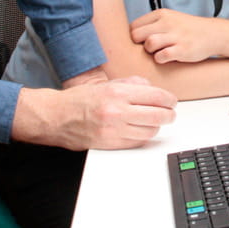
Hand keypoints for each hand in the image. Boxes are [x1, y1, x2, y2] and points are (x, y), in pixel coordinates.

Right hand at [13, 76, 176, 149]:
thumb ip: (132, 84)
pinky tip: (141, 130)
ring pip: (150, 131)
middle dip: (169, 114)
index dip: (169, 100)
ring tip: (153, 121)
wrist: (57, 116)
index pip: (157, 97)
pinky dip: (144, 136)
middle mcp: (117, 111)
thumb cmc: (79, 100)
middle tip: (169, 113)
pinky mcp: (111, 144)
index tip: (171, 101)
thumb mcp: (106, 84)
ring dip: (156, 126)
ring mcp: (114, 130)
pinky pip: (138, 142)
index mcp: (117, 92)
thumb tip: (152, 90)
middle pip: (159, 116)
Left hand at [130, 9, 221, 63]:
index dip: (134, 36)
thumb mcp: (169, 19)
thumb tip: (130, 35)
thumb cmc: (187, 29)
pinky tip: (167, 58)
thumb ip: (152, 24)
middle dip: (139, 44)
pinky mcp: (182, 49)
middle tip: (148, 48)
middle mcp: (167, 23)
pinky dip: (161, 59)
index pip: (134, 25)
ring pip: (149, 44)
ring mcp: (175, 36)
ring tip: (158, 52)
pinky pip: (162, 56)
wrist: (213, 34)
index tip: (140, 42)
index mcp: (161, 14)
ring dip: (150, 52)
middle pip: (137, 35)